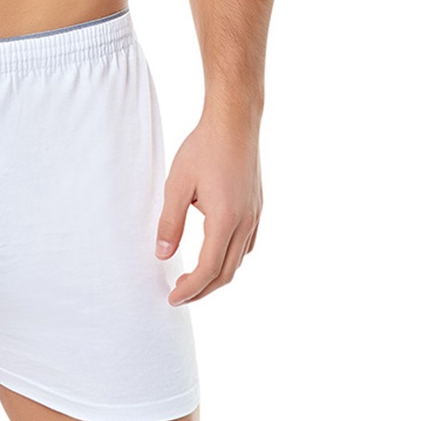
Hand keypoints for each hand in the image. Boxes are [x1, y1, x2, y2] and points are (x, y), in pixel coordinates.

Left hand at [155, 102, 261, 305]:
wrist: (234, 122)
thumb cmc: (203, 148)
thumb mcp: (177, 184)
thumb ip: (170, 222)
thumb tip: (162, 255)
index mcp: (225, 220)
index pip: (208, 269)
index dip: (190, 289)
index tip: (172, 298)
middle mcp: (245, 223)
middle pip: (227, 272)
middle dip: (202, 290)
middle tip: (179, 295)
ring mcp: (255, 216)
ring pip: (239, 260)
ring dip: (217, 275)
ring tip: (193, 278)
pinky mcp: (257, 207)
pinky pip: (247, 244)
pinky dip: (231, 258)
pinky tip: (215, 252)